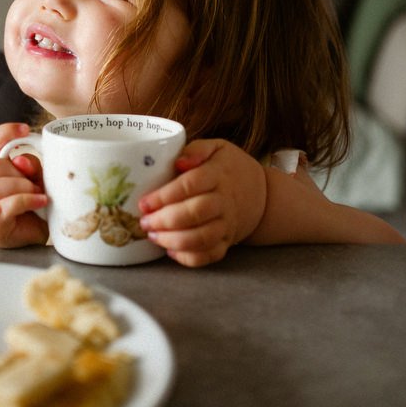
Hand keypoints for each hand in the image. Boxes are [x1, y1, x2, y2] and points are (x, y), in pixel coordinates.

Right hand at [0, 122, 49, 247]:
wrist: (25, 241)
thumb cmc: (28, 208)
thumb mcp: (34, 181)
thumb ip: (30, 168)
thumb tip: (22, 160)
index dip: (4, 132)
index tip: (25, 129)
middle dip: (17, 172)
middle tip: (35, 183)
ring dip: (22, 187)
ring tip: (38, 194)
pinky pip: (6, 205)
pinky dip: (27, 200)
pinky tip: (40, 202)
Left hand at [137, 139, 266, 266]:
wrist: (260, 195)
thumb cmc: (229, 169)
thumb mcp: (217, 148)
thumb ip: (196, 149)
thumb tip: (179, 162)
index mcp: (218, 175)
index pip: (190, 185)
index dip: (164, 195)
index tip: (144, 203)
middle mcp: (224, 201)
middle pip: (195, 213)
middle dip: (165, 220)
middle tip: (145, 222)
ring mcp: (227, 224)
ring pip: (201, 238)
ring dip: (173, 241)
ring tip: (153, 236)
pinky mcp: (227, 242)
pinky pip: (209, 256)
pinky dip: (188, 258)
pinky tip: (171, 251)